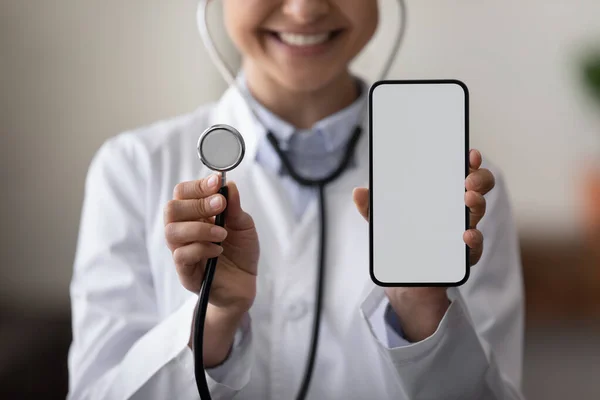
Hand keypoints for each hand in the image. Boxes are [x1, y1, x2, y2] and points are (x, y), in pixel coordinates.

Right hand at [164, 174, 258, 365]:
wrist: (245, 285)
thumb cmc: (241, 253)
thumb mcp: (244, 226)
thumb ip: (235, 207)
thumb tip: (228, 184)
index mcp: (196, 216)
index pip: (183, 194)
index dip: (197, 186)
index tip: (216, 181)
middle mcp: (184, 231)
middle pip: (171, 209)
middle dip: (197, 204)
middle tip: (220, 206)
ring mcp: (182, 251)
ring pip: (172, 232)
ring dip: (199, 228)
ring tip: (222, 233)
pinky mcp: (185, 272)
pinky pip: (181, 255)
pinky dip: (201, 248)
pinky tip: (218, 250)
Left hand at [353, 149, 494, 341]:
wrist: (403, 280)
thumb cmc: (399, 241)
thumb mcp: (383, 223)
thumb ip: (372, 208)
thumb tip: (358, 192)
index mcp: (441, 196)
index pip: (460, 173)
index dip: (469, 162)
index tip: (470, 154)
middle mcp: (456, 211)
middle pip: (478, 189)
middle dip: (479, 180)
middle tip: (468, 180)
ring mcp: (462, 233)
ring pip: (478, 214)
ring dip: (477, 204)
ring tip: (468, 200)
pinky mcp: (461, 257)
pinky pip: (473, 247)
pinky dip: (473, 240)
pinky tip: (467, 235)